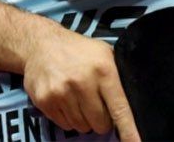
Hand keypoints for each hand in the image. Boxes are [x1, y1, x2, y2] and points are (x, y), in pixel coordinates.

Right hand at [23, 26, 140, 141]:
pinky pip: (65, 125)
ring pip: (82, 126)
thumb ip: (117, 77)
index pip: (120, 108)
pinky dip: (68, 118)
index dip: (129, 130)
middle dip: (101, 119)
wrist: (41, 44)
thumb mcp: (104, 54)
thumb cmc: (79, 50)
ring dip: (84, 119)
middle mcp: (83, 83)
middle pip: (100, 124)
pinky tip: (66, 99)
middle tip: (96, 103)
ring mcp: (62, 93)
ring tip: (79, 98)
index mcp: (103, 71)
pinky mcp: (45, 101)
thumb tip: (133, 103)